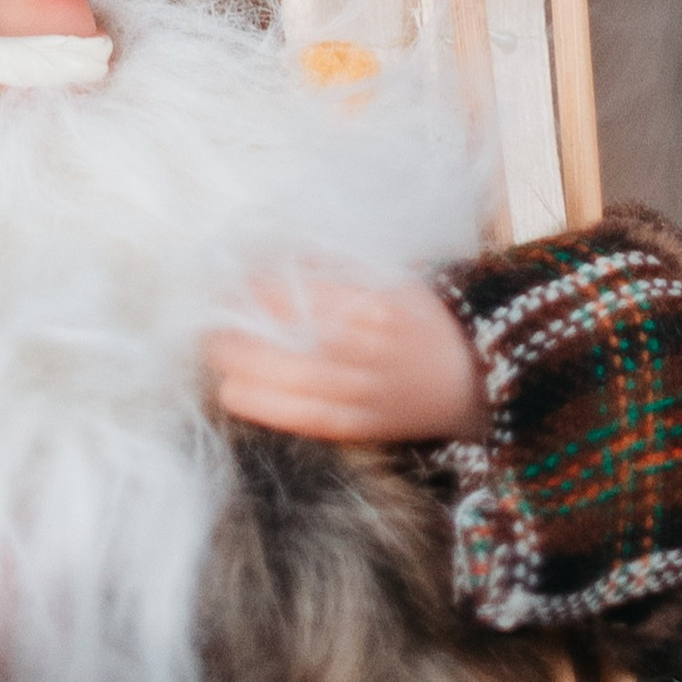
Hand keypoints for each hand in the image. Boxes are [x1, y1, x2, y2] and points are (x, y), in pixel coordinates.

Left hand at [204, 273, 486, 445]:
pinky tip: (232, 389)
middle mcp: (366, 352)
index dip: (260, 287)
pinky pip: (299, 416)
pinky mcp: (356, 425)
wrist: (472, 378)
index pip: (303, 294)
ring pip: (285, 381)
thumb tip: (279, 256)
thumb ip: (340, 270)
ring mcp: (361, 393)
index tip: (234, 276)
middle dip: (239, 329)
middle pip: (286, 340)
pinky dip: (261, 403)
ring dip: (240, 364)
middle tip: (209, 314)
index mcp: (376, 305)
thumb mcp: (394, 279)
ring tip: (213, 348)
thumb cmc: (425, 320)